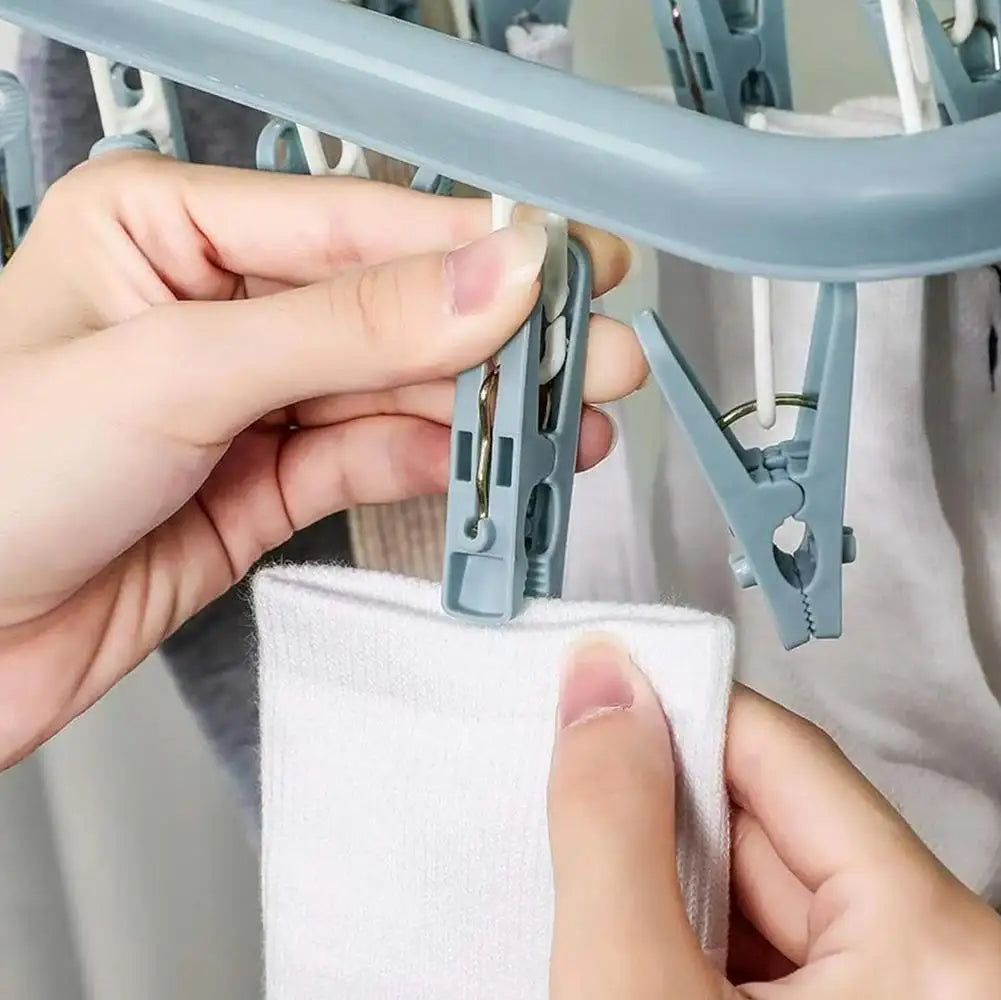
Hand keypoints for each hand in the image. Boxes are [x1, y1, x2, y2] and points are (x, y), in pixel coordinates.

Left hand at [0, 153, 644, 768]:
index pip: (357, 223)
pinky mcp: (266, 481)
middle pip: (392, 309)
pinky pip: (373, 458)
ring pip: (395, 390)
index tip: (570, 268)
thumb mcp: (176, 373)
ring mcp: (249, 399)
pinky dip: (437, 464)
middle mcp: (216, 307)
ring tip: (570, 424)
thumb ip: (348, 327)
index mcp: (170, 227)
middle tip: (595, 354)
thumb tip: (489, 274)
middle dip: (498, 338)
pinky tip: (492, 464)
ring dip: (483, 410)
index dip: (473, 247)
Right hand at [547, 635, 1000, 999]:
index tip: (603, 689)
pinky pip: (769, 942)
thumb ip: (611, 830)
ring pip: (763, 885)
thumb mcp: (633, 986)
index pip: (783, 755)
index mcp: (934, 956)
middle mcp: (940, 974)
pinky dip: (695, 930)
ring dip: (671, 877)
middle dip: (662, 810)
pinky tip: (640, 946)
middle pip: (771, 820)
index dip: (676, 714)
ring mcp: (901, 999)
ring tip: (599, 893)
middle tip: (575, 800)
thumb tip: (601, 692)